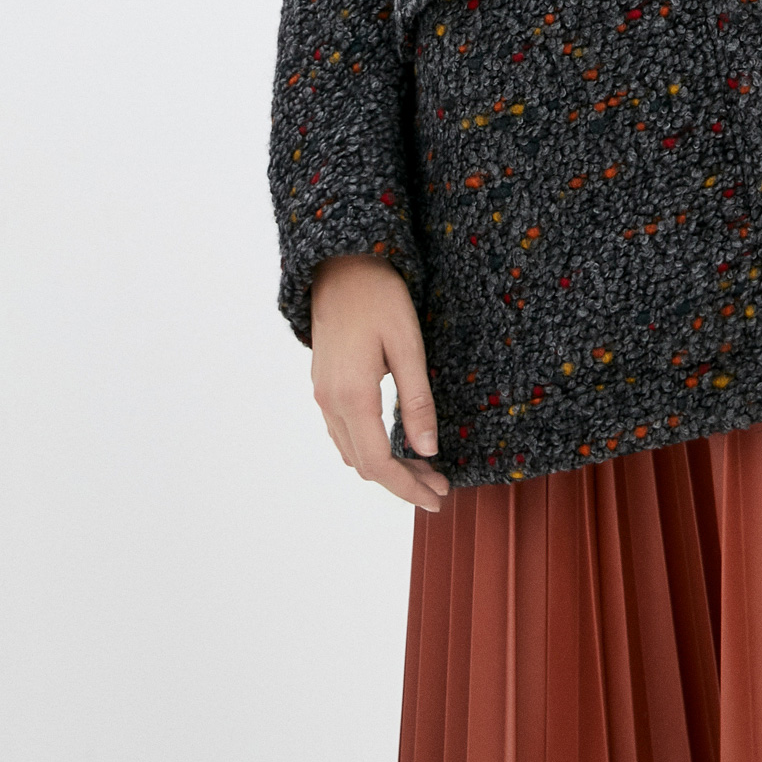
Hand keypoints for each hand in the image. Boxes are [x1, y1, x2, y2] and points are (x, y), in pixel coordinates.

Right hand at [309, 253, 449, 510]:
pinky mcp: (323, 385)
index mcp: (352, 396)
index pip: (379, 464)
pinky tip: (394, 443)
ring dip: (386, 467)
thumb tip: (428, 450)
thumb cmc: (379, 297)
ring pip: (352, 452)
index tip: (439, 497)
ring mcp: (322, 395)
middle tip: (440, 486)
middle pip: (365, 465)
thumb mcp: (408, 345)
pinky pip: (344, 433)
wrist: (341, 264)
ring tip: (423, 468)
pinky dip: (370, 448)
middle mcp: (330, 403)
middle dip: (403, 481)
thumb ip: (417, 401)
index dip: (409, 487)